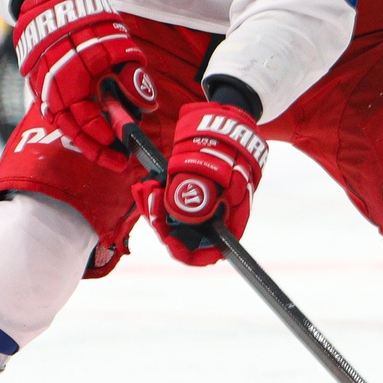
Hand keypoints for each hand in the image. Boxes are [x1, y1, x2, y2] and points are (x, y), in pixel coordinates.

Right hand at [12, 0, 157, 152]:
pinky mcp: (37, 84)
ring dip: (82, 140)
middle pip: (72, 128)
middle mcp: (55, 85)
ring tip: (103, 151)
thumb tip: (145, 105)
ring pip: (61, 123)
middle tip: (116, 162)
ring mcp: (42, 86)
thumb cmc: (89, 21)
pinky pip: (52, 112)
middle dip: (95, 147)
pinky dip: (69, 125)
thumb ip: (132, 74)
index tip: (121, 150)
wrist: (47, 2)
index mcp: (74, 74)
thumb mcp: (119, 42)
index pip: (86, 118)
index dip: (103, 138)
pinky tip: (84, 132)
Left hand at [137, 102, 269, 263]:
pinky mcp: (187, 193)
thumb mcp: (228, 175)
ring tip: (147, 186)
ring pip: (170, 220)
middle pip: (180, 237)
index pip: (204, 255)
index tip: (167, 237)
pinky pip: (167, 202)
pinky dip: (156, 195)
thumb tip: (185, 213)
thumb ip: (209, 193)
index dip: (183, 251)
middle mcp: (212, 221)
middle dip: (159, 221)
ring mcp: (199, 208)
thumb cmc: (235, 154)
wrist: (232, 127)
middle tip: (149, 196)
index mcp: (228, 225)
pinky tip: (149, 183)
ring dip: (154, 207)